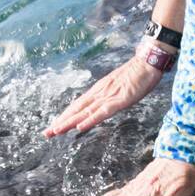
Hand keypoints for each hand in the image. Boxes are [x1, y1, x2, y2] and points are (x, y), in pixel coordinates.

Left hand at [44, 57, 162, 137]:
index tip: (54, 126)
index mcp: (99, 91)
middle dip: (61, 122)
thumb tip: (104, 105)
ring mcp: (108, 96)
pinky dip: (90, 120)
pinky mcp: (119, 100)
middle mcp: (99, 93)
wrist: (148, 62)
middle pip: (76, 109)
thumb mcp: (120, 88)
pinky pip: (102, 113)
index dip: (65, 116)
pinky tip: (80, 127)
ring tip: (55, 131)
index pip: (78, 106)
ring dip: (69, 122)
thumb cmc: (137, 75)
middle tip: (46, 133)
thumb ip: (111, 97)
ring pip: (85, 112)